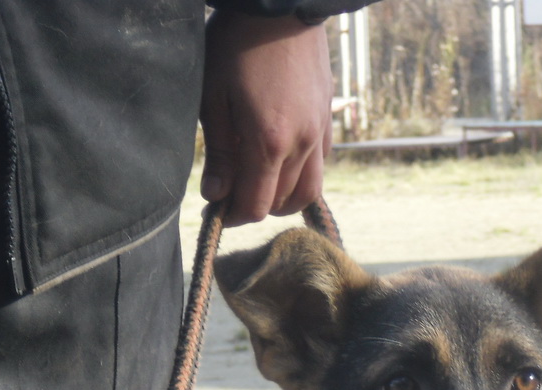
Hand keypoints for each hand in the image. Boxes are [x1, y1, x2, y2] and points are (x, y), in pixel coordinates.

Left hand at [200, 11, 333, 226]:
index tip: (216, 210)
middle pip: (281, 203)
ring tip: (260, 186)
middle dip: (255, 207)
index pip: (256, 206)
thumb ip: (218, 152)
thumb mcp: (214, 96)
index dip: (235, 215)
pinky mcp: (327, 119)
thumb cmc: (237, 44)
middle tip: (231, 196)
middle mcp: (301, 146)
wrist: (281, 2)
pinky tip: (281, 161)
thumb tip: (215, 195)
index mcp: (268, 144)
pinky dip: (301, 174)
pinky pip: (320, 164)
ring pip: (308, 190)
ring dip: (283, 198)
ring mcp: (319, 133)